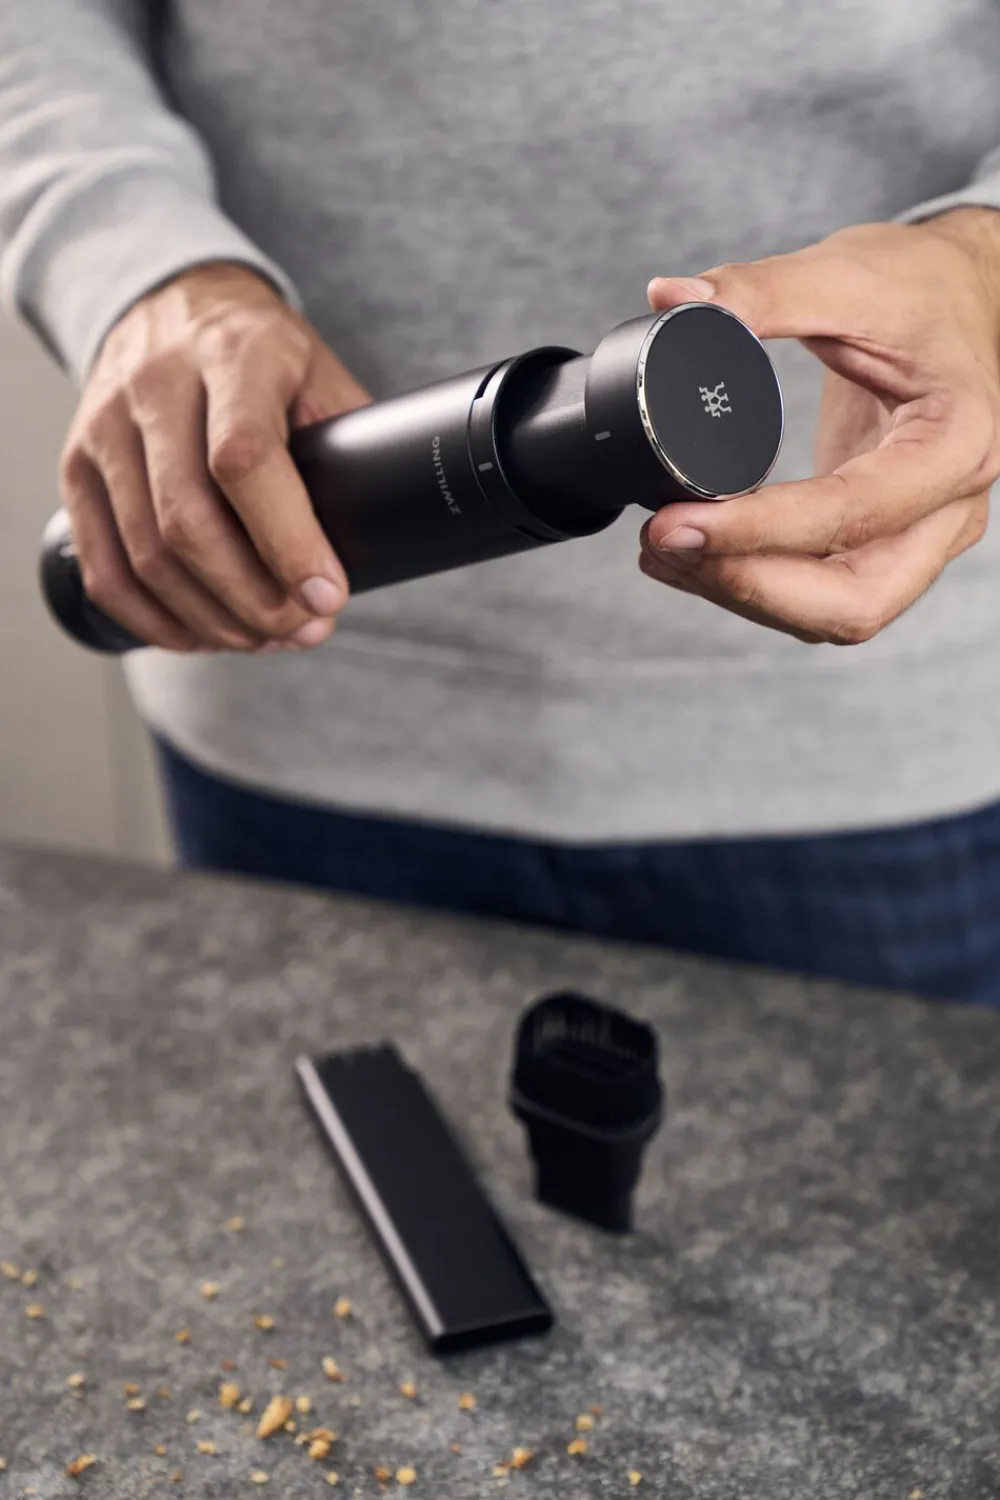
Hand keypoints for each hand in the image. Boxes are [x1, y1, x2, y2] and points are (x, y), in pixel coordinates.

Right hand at [60, 261, 370, 651]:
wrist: (172, 303)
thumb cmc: (262, 352)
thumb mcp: (318, 373)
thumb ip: (347, 446)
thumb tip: (381, 541)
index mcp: (232, 355)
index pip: (245, 459)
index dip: (288, 542)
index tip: (327, 596)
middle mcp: (155, 386)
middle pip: (189, 522)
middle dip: (255, 600)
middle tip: (305, 630)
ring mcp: (104, 428)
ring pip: (147, 557)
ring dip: (213, 619)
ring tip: (265, 638)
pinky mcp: (77, 468)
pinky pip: (105, 569)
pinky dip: (155, 621)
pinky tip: (203, 634)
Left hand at [638, 210, 999, 643]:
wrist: (959, 296)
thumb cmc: (918, 287)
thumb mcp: (846, 274)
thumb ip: (758, 291)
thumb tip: (667, 300)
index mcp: (956, 440)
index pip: (852, 513)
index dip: (757, 531)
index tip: (675, 521)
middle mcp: (951, 506)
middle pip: (855, 603)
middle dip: (750, 587)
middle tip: (662, 545)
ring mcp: (924, 535)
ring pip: (839, 614)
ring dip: (745, 596)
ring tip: (661, 551)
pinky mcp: (887, 543)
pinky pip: (824, 592)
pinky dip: (756, 584)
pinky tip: (694, 554)